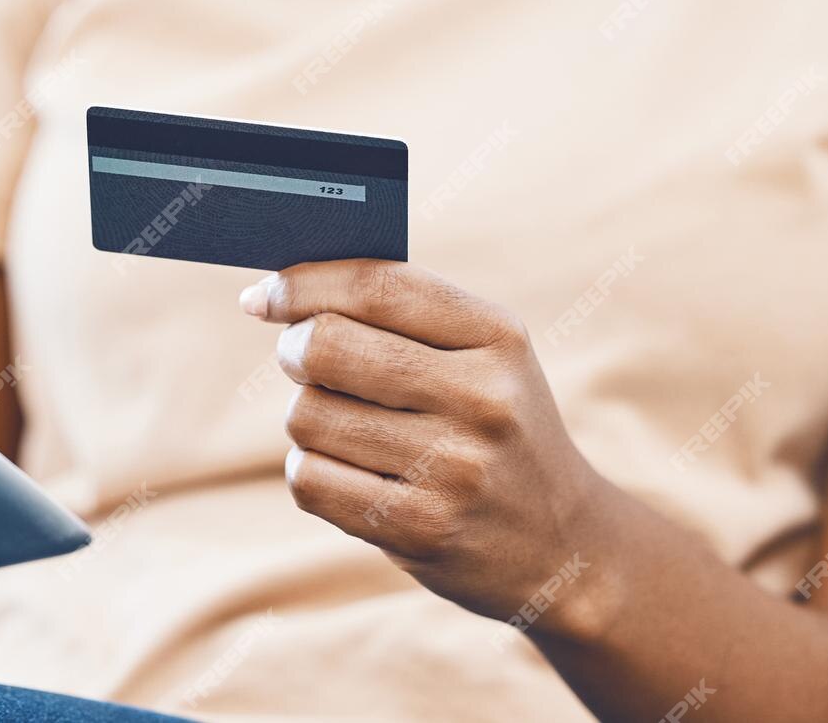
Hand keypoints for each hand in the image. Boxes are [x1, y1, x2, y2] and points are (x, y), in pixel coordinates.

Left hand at [243, 260, 614, 639]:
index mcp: (498, 337)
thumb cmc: (495, 427)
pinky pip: (309, 479)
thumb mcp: (483, 355)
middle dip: (295, 350)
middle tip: (304, 360)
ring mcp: (454, 469)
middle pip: (326, 346)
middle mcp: (483, 399)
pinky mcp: (421, 529)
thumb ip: (398, 313)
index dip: (304, 283)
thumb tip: (274, 292)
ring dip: (308, 418)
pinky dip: (312, 471)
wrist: (562, 543)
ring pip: (307, 415)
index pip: (378, 287)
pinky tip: (351, 473)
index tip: (264, 296)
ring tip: (348, 428)